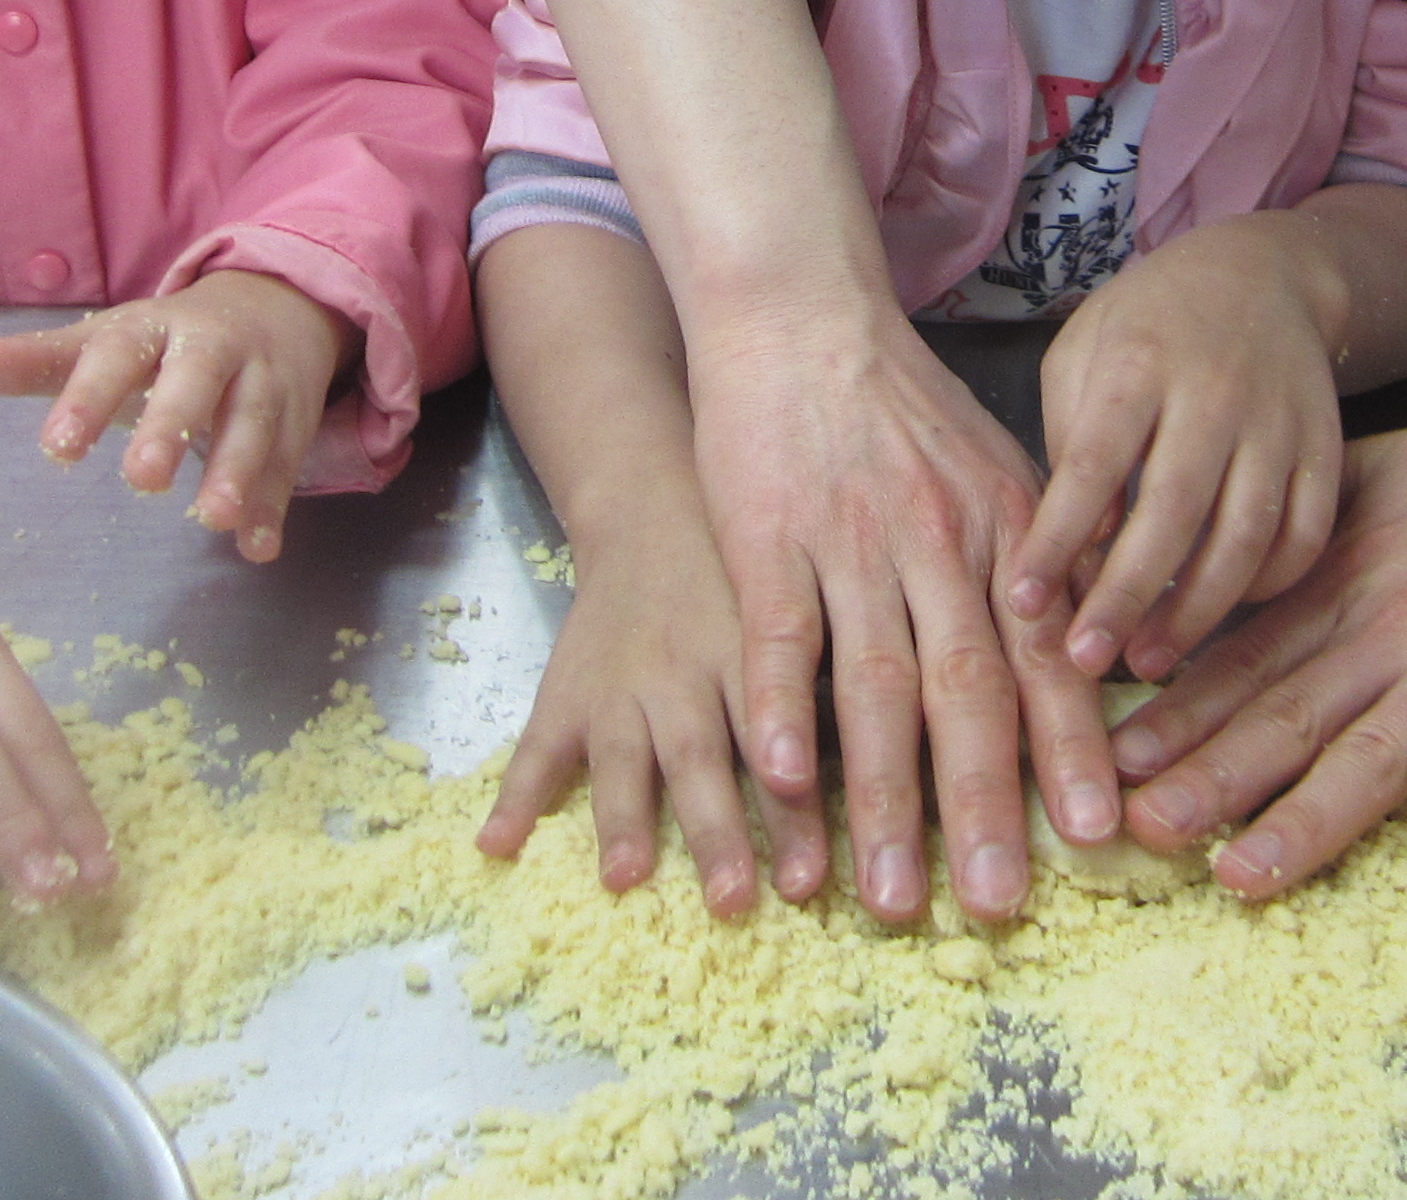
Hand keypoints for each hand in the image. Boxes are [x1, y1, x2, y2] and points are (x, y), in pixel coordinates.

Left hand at [0, 270, 349, 560]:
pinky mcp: (295, 421)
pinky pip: (287, 464)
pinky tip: (257, 549)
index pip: (117, 356)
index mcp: (153, 327)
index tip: (58, 449)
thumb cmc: (167, 343)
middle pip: (196, 381)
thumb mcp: (106, 341)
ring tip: (215, 519)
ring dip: (238, 470)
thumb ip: (39, 361)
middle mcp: (213, 349)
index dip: (89, 399)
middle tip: (142, 479)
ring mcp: (262, 382)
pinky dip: (273, 505)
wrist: (277, 307)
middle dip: (172, 425)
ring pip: (254, 423)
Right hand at [475, 496, 833, 913]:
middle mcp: (682, 676)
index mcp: (746, 659)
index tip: (813, 882)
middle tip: (737, 901)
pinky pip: (534, 745)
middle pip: (701, 760)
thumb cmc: (746, 574)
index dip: (796, 811)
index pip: (776, 741)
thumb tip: (912, 759)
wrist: (654, 505)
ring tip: (626, 878)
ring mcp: (618, 687)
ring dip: (623, 819)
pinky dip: (513, 796)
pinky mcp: (566, 690)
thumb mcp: (800, 607)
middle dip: (718, 832)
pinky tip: (494, 846)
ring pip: (621, 758)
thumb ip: (838, 680)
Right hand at [686, 300, 1119, 924]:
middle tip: (1001, 904)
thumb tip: (1092, 656)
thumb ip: (1039, 562)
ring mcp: (852, 542)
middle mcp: (939, 543)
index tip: (1095, 834)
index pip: (1046, 655)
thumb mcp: (995, 468)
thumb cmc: (901, 405)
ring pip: (878, 687)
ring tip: (892, 894)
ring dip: (887, 800)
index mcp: (1004, 530)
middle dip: (986, 808)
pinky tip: (790, 786)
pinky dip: (784, 714)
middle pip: (970, 692)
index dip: (1069, 748)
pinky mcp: (768, 538)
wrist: (801, 313)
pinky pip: (781, 640)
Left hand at [1006, 215, 1347, 683]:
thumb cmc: (1147, 326)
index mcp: (1137, 363)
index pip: (1091, 464)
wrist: (1262, 275)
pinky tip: (1225, 613)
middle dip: (1126, 596)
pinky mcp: (1325, 447)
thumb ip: (1070, 443)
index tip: (1022, 605)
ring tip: (1148, 659)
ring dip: (1197, 610)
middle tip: (1088, 662)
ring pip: (1245, 534)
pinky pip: (1305, 534)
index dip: (1055, 540)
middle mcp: (1214, 392)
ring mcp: (1278, 421)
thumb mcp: (1082, 355)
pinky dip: (1268, 585)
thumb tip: (1072, 551)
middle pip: (1172, 510)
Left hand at [1107, 352, 1406, 898]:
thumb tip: (1227, 552)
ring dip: (1304, 821)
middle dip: (1204, 778)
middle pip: (1285, 716)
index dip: (1175, 712)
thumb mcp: (1379, 473)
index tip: (1107, 758)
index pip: (1244, 658)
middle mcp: (1389, 630)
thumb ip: (1306, 522)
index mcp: (1347, 582)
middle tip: (1131, 829)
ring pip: (1371, 757)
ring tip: (1242, 874)